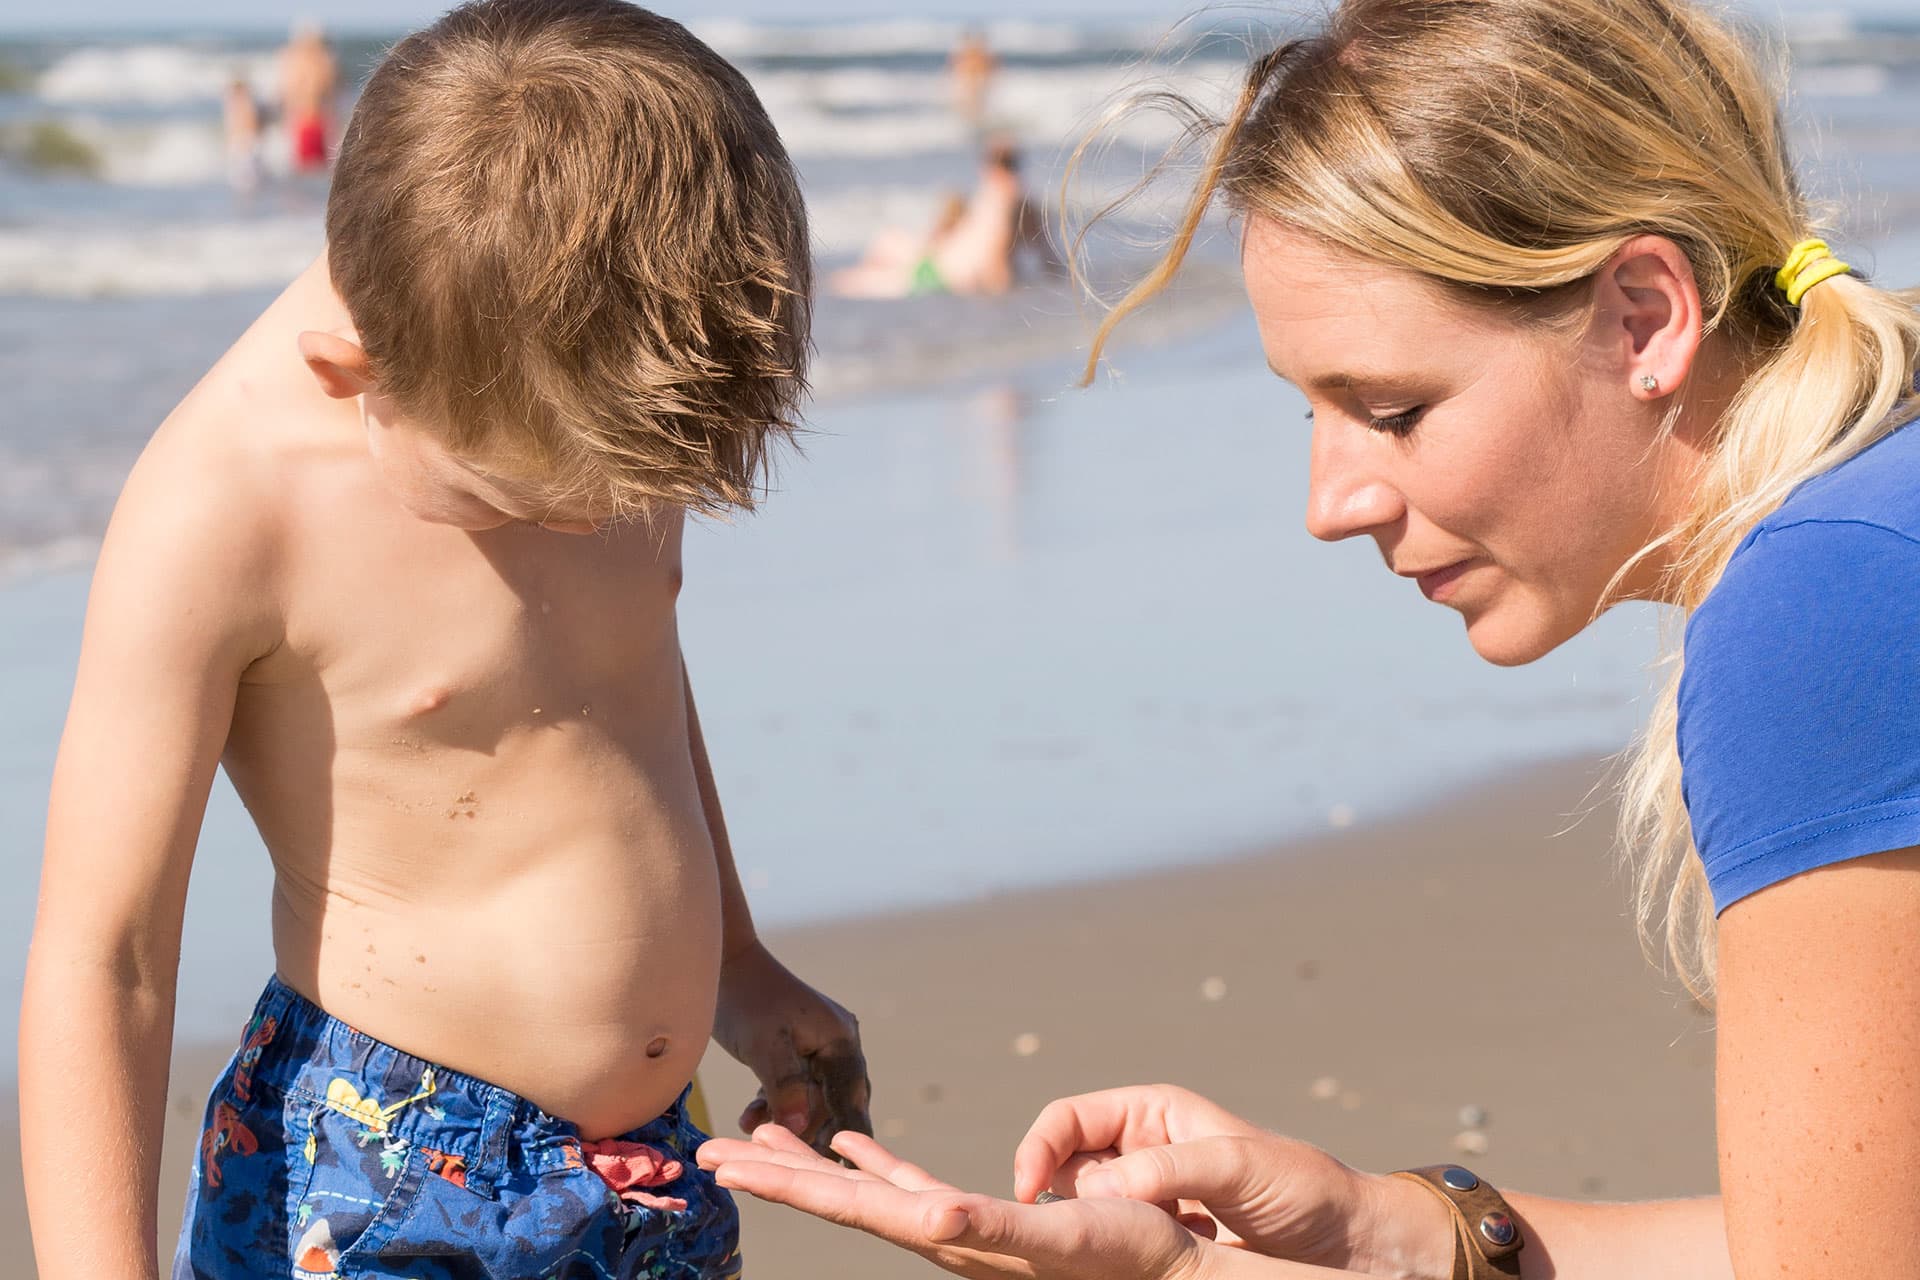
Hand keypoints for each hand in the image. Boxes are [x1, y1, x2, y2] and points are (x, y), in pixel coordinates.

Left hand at [698, 1123, 1215, 1279]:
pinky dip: (870, 1157)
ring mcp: (949, 1222)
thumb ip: (985, 1227)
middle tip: (708, 1149)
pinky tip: (849, 1139)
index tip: (720, 1163)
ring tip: (761, 1133)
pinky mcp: (973, 1211)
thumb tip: (925, 1215)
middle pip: (833, 1197)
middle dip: (771, 1171)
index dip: (781, 1182)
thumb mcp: (1050, 1239)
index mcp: (940, 1233)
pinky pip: (903, 1178)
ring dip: (808, 1161)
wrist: (1163, 1272)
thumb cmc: (1118, 1256)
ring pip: (858, 1186)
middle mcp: (934, 1231)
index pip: (843, 1205)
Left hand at [710, 940, 870, 1154]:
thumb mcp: (765, 1046)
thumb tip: (803, 1128)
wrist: (723, 963)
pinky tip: (750, 1116)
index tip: (845, 1171)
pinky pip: (796, 1088)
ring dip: (790, 1119)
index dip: (849, 1136)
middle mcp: (838, 1044)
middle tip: (797, 1167)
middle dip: (815, 1133)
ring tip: (756, 1135)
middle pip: (837, 1103)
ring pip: (814, 1098)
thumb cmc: (746, 1000)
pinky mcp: (796, 1050)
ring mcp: (818, 1046)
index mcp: (841, 1041)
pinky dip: (777, 1105)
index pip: (851, 1099)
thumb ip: (787, 1087)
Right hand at [1015, 1086, 1448, 1275]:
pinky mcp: (1161, 1243)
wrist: (1352, 1243)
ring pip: (1085, 1212)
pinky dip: (1113, 1255)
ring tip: (1117, 1251)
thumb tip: (1099, 1186)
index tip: (1028, 1193)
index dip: (1037, 1150)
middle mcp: (1141, 1153)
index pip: (1067, 1121)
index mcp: (1152, 1113)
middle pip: (1064, 1169)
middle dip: (1060, 1198)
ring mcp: (1149, 1200)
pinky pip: (1115, 1244)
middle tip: (1079, 1232)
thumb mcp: (1238, 1166)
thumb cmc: (1303, 1188)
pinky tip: (1136, 1270)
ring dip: (1091, 1230)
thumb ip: (1171, 1168)